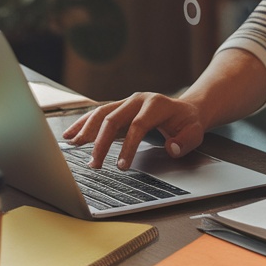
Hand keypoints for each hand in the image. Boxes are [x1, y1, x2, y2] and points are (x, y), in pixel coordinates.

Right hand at [62, 92, 204, 168]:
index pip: (137, 125)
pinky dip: (83, 124)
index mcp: (155, 104)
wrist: (185, 109)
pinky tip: (71, 134)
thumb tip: (172, 147)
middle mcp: (137, 100)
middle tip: (94, 163)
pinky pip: (98, 115)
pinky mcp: (118, 109)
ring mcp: (126, 102)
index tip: (122, 166)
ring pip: (101, 113)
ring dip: (86, 130)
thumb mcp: (195, 132)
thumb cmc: (187, 122)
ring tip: (73, 145)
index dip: (129, 145)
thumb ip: (185, 141)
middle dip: (101, 142)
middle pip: (113, 118)